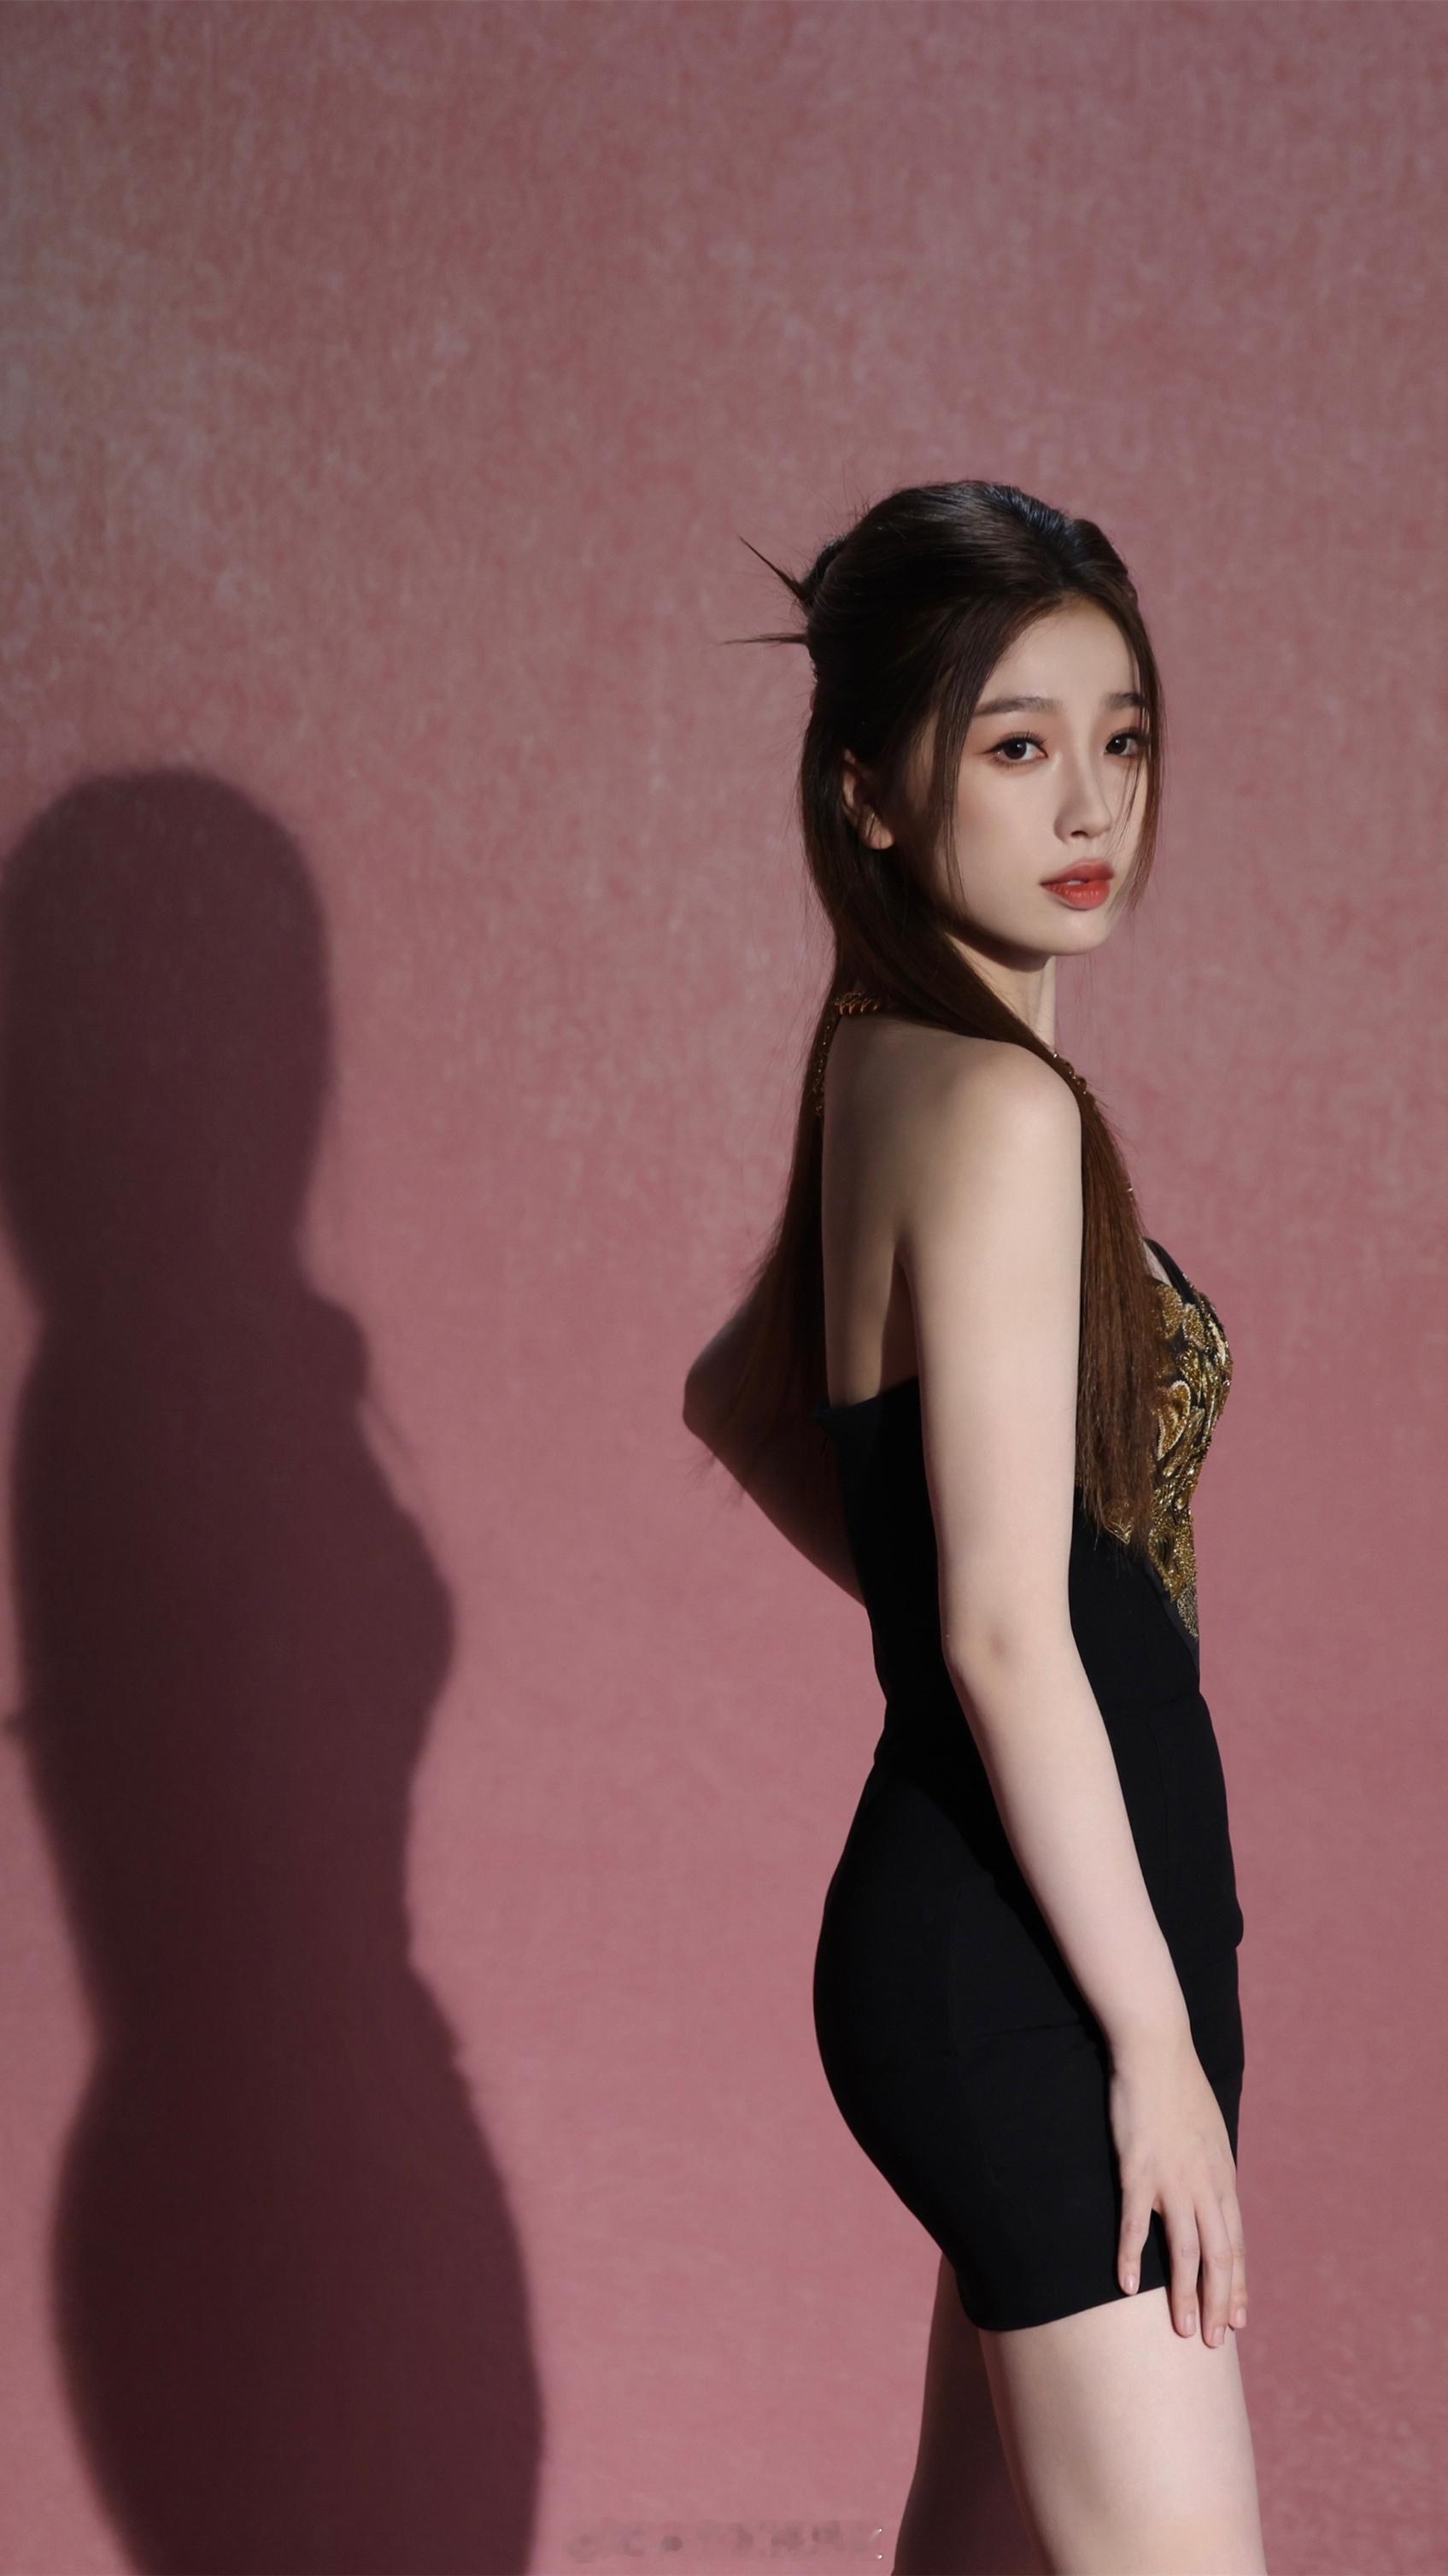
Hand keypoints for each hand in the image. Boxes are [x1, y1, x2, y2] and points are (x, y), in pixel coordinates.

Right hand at [1107, 2023, 1247, 2344]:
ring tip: (1184, 2330)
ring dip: (1185, 2294)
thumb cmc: (1179, 2088)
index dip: (1238, 2285)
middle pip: (1219, 2257)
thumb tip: (1214, 2197)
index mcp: (1222, 2178)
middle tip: (1215, 2342)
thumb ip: (1212, 2170)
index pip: (1236, 2244)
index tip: (1239, 2320)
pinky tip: (1126, 2287)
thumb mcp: (1211, 2133)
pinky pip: (1135, 2223)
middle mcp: (1204, 2185)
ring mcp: (1172, 2180)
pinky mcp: (1137, 2169)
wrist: (1156, 2049)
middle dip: (1219, 2303)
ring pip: (1186, 2250)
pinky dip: (1131, 2257)